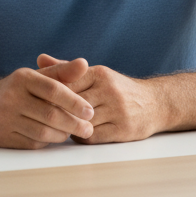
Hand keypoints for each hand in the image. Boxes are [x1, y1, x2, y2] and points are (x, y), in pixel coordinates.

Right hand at [0, 62, 93, 148]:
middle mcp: (10, 97)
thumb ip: (62, 72)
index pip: (53, 89)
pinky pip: (33, 144)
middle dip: (74, 123)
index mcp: (22, 78)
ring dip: (62, 134)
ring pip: (43, 132)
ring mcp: (4, 118)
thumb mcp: (37, 76)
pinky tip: (54, 136)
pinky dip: (48, 142)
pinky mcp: (2, 137)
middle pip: (50, 115)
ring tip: (73, 131)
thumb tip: (84, 63)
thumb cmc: (19, 90)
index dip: (74, 102)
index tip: (90, 111)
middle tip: (89, 128)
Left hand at [37, 54, 163, 142]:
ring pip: (82, 121)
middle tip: (42, 116)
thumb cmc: (118, 88)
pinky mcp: (123, 130)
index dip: (52, 93)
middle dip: (58, 111)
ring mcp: (118, 111)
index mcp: (99, 73)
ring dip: (69, 126)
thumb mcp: (97, 74)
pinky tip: (77, 134)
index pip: (68, 83)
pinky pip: (94, 137)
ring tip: (58, 126)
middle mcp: (109, 90)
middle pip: (73, 104)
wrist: (156, 103)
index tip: (39, 99)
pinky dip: (82, 137)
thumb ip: (67, 69)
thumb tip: (39, 59)